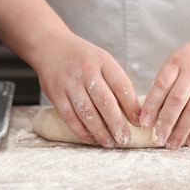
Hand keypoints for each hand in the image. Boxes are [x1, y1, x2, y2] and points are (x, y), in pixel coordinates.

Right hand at [34, 33, 140, 147]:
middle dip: (117, 123)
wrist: (51, 46)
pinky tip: (90, 138)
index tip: (138, 121)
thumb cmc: (83, 57)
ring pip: (87, 112)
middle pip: (105, 102)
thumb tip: (131, 110)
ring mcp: (70, 83)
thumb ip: (115, 81)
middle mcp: (87, 71)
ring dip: (100, 131)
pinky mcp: (55, 94)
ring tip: (110, 143)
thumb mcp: (102, 60)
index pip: (122, 86)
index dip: (132, 106)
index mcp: (103, 61)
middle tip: (125, 138)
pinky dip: (81, 131)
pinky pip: (69, 117)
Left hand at [139, 34, 189, 148]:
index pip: (160, 85)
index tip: (144, 123)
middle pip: (176, 101)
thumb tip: (153, 107)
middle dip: (165, 123)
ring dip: (182, 130)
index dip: (151, 106)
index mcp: (176, 61)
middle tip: (158, 139)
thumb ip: (168, 78)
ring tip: (173, 144)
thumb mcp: (179, 57)